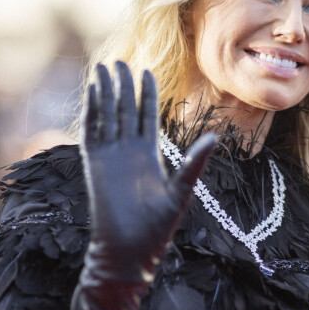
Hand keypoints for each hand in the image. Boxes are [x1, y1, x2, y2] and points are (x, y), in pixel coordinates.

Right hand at [80, 62, 214, 280]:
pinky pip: (92, 130)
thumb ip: (195, 161)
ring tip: (104, 67)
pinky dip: (92, 110)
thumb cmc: (158, 225)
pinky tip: (93, 90)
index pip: (148, 116)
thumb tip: (216, 136)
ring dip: (105, 92)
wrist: (130, 248)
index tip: (147, 71)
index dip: (147, 94)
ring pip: (107, 115)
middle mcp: (129, 151)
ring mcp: (111, 155)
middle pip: (125, 109)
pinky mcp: (95, 163)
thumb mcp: (182, 190)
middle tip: (120, 61)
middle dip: (123, 85)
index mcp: (150, 154)